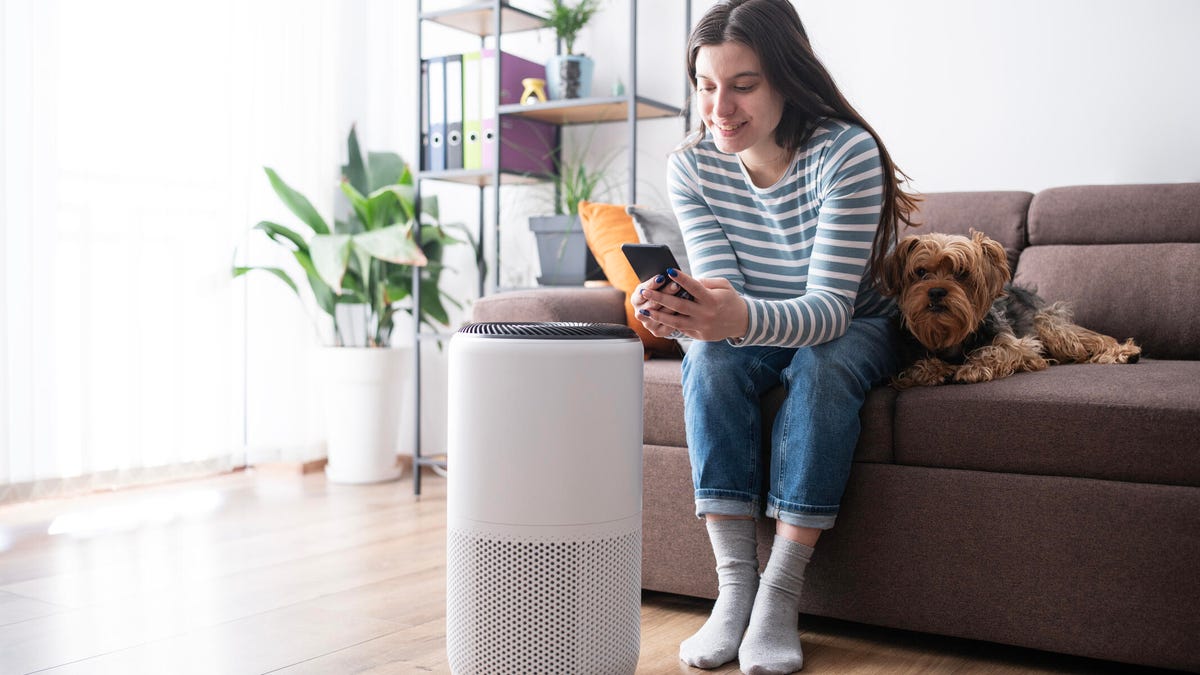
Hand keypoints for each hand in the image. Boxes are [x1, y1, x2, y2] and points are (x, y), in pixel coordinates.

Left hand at [633, 269, 748, 341]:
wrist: (742, 323)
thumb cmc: (730, 299)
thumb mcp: (723, 286)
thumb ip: (706, 282)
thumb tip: (687, 280)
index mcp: (712, 300)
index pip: (694, 288)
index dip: (681, 279)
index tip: (668, 270)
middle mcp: (706, 314)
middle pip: (679, 306)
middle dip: (660, 298)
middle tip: (644, 292)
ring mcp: (702, 327)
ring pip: (676, 321)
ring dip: (658, 315)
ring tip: (644, 310)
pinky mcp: (699, 335)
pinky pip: (681, 329)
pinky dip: (668, 324)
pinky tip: (655, 319)